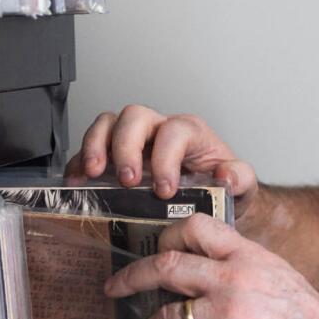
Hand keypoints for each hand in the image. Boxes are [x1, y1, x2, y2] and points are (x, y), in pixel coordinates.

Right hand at [67, 105, 258, 202]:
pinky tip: (77, 183)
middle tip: (127, 180)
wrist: (209, 202)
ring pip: (108, 123)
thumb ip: (241, 178)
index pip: (174, 130)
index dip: (165, 157)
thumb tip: (226, 174)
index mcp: (190, 133)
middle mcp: (158, 130)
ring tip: (92, 174)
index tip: (164, 189)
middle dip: (126, 147)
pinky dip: (79, 162)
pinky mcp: (112, 156)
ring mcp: (133, 141)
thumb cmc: (220, 189)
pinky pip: (89, 147)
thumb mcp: (241, 187)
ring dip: (95, 146)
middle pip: (134, 117)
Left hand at [105, 213, 318, 318]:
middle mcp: (235, 279)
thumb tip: (214, 278)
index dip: (167, 236)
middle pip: (167, 265)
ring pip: (165, 314)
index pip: (197, 227)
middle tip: (115, 287)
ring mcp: (229, 315)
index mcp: (250, 257)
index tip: (154, 248)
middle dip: (132, 276)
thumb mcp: (282, 279)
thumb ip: (247, 272)